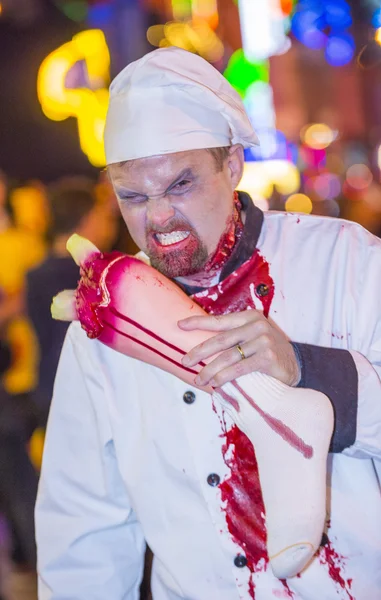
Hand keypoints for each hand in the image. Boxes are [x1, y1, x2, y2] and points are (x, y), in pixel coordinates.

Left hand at [178, 310, 300, 387]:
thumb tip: (202, 347)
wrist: (297, 364)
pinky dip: (225, 377)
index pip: (219, 320)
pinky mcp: (268, 358)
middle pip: (221, 339)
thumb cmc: (268, 351)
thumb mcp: (252, 337)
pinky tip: (215, 383)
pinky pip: (240, 368)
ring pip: (228, 356)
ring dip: (210, 370)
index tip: (180, 325)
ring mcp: (263, 341)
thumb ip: (234, 337)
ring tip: (199, 379)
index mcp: (249, 317)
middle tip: (185, 361)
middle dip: (200, 351)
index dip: (198, 322)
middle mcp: (256, 325)